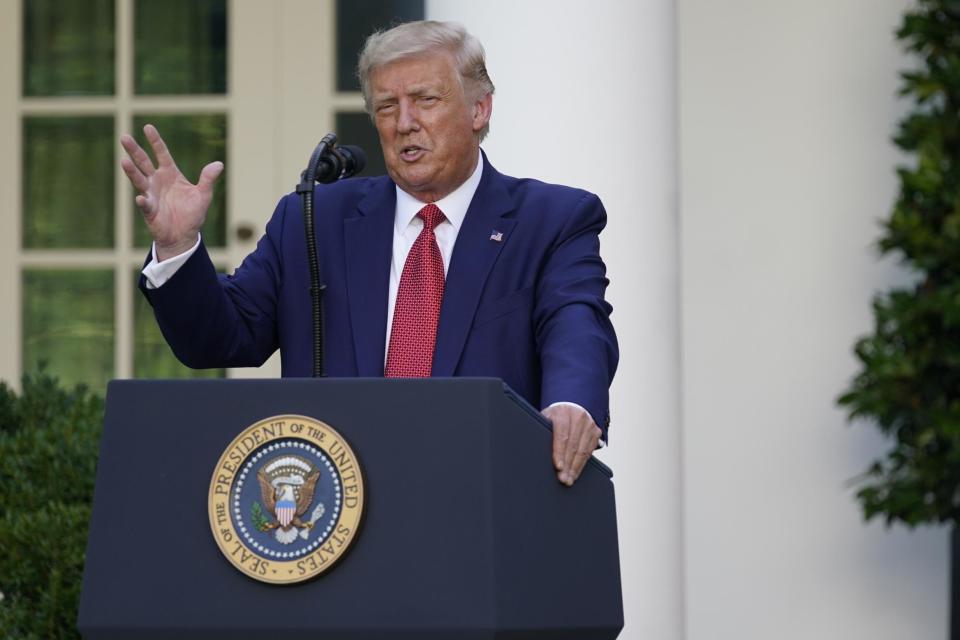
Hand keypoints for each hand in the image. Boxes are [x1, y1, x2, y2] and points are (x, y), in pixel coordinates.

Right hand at [120, 124, 223, 259]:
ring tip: (124, 162)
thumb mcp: (203, 195)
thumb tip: (219, 164)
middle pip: (143, 162)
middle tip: (124, 137)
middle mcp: (157, 181)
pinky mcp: (149, 210)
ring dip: (132, 171)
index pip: (162, 154)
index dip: (155, 141)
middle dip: (134, 151)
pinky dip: (143, 201)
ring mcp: (151, 195)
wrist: (184, 235)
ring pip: (139, 180)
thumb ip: (208, 179)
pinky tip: (141, 198)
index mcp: (170, 174)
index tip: (148, 127)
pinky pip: (145, 204)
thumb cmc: (192, 213)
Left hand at [542, 404, 601, 486]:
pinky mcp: (596, 431)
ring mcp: (589, 424)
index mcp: (562, 412)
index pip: (562, 435)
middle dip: (567, 464)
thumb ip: (543, 429)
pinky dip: (582, 463)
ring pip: (582, 450)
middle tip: (563, 479)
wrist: (571, 406)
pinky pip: (589, 451)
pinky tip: (576, 472)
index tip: (558, 466)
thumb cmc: (554, 416)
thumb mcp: (546, 418)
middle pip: (573, 445)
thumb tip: (533, 447)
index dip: (559, 452)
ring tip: (569, 479)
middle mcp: (578, 416)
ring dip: (575, 467)